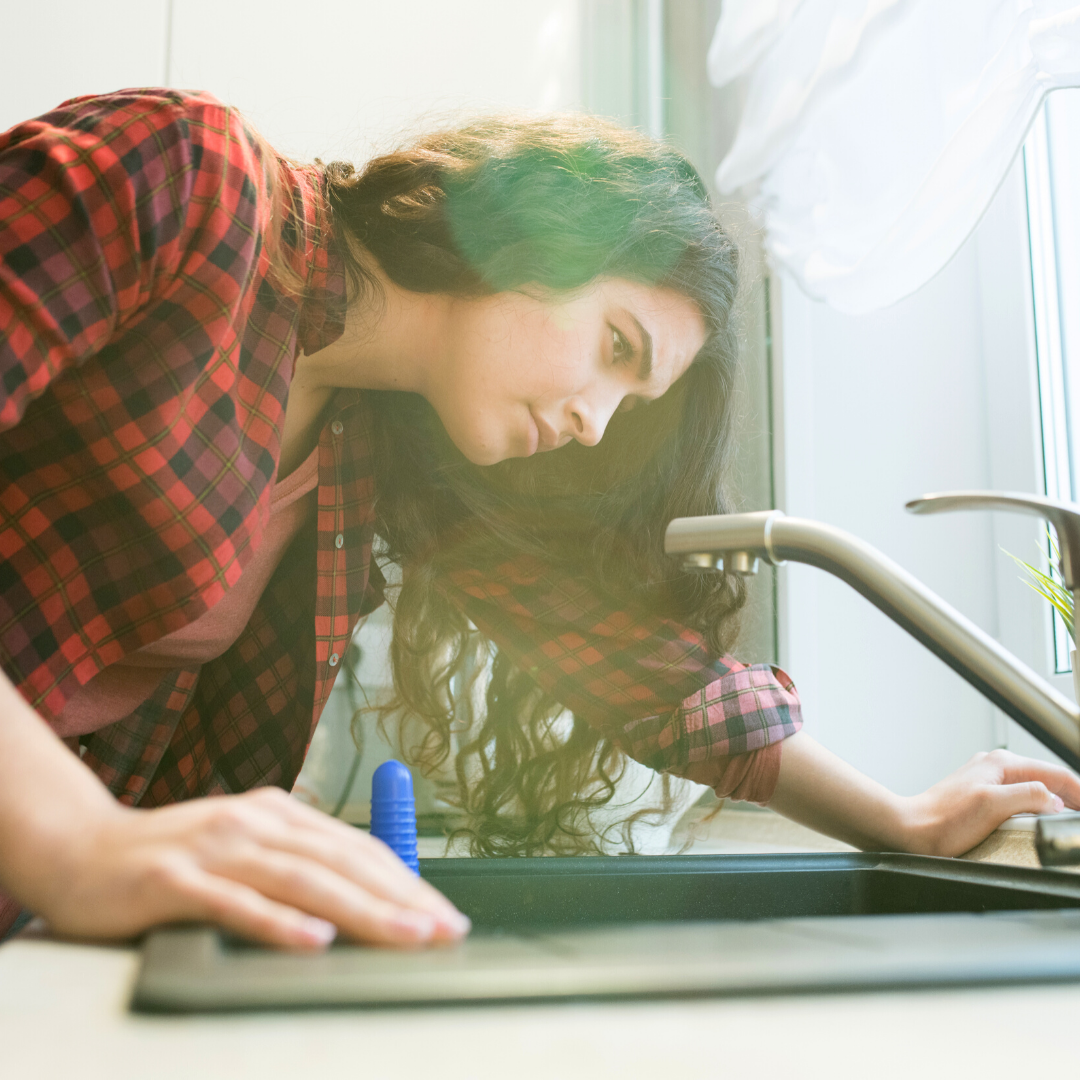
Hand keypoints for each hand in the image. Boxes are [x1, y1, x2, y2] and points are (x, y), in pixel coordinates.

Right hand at [26, 786, 469, 949]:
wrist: (79, 847)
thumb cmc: (172, 857)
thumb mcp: (244, 847)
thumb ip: (296, 864)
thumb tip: (362, 897)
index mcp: (278, 814)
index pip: (358, 848)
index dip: (407, 882)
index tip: (443, 915)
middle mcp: (255, 822)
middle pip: (342, 862)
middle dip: (401, 899)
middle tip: (444, 931)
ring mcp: (216, 848)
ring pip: (303, 880)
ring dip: (362, 910)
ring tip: (405, 935)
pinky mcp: (174, 879)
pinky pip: (235, 903)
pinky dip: (278, 922)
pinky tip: (314, 941)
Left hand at [899, 748, 1079, 856]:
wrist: (912, 829)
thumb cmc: (944, 820)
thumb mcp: (993, 805)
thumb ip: (1029, 796)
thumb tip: (1056, 799)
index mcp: (1002, 764)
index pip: (1056, 773)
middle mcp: (995, 767)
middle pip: (1048, 778)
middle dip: (1072, 796)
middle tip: (1079, 819)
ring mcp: (988, 780)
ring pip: (1035, 787)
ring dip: (1057, 801)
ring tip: (1071, 816)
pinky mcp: (982, 796)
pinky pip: (1021, 797)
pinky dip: (1039, 806)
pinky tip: (1043, 819)